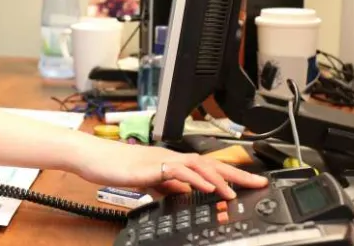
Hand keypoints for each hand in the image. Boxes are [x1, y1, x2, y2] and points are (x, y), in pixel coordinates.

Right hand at [76, 143, 267, 199]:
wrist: (93, 158)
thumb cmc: (114, 168)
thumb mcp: (147, 182)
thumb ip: (165, 187)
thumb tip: (183, 196)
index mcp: (171, 162)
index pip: (207, 167)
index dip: (231, 175)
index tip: (250, 184)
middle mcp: (171, 157)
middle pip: (211, 163)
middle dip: (237, 174)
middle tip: (260, 183)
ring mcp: (162, 160)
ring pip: (198, 165)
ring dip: (220, 178)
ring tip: (236, 191)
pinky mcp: (151, 166)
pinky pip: (178, 171)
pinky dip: (196, 179)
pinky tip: (207, 187)